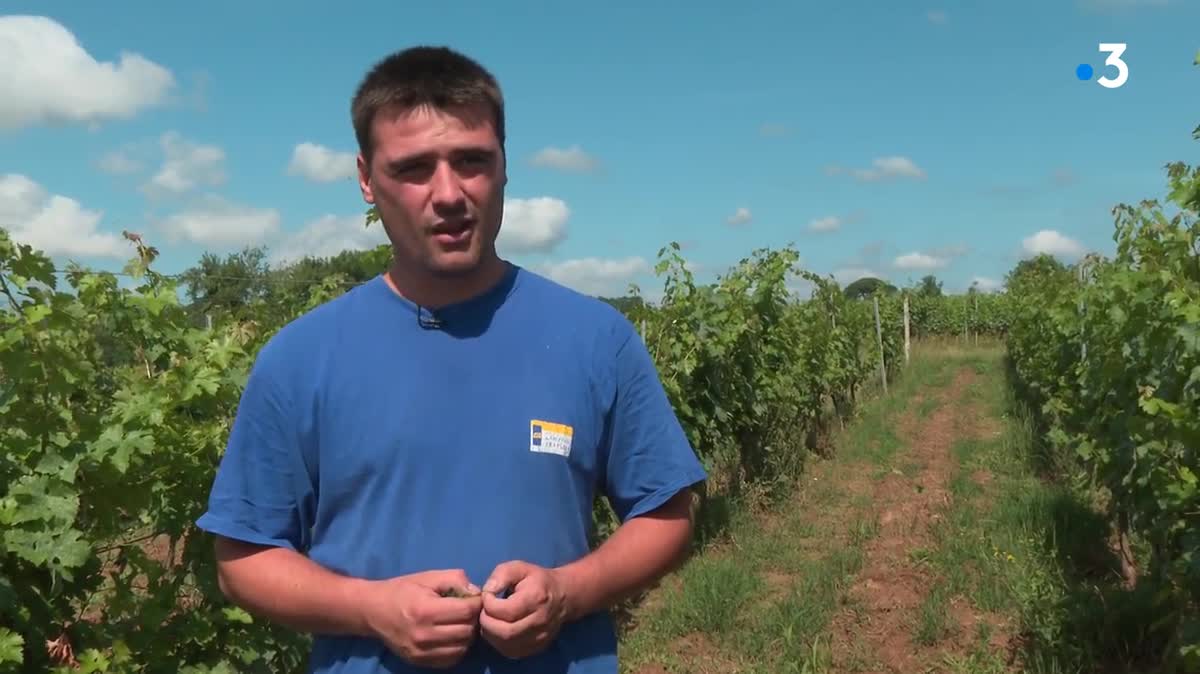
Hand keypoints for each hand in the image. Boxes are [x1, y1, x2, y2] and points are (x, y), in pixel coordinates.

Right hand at [359, 569, 482, 668]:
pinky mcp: (420, 661)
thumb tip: (476, 591)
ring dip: (467, 634)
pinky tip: (452, 636)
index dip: (476, 602)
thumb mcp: (428, 577)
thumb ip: (454, 579)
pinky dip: (457, 648)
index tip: (474, 598)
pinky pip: (451, 659)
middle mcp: (424, 635)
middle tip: (467, 610)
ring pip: (462, 647)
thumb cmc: (402, 590)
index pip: (466, 611)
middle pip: (467, 630)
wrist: (373, 611)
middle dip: (473, 618)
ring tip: (460, 623)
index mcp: (426, 610)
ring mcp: (421, 652)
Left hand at [478, 561, 569, 659]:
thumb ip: (501, 575)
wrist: (562, 596)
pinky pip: (510, 651)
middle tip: (484, 611)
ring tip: (490, 619)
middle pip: (505, 632)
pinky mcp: (536, 648)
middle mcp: (540, 621)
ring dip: (490, 633)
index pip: (506, 610)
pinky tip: (498, 629)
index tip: (488, 595)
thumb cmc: (537, 580)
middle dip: (486, 622)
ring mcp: (539, 638)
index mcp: (536, 598)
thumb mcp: (519, 568)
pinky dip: (498, 642)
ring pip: (506, 644)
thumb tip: (487, 591)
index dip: (489, 603)